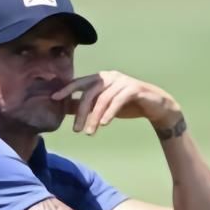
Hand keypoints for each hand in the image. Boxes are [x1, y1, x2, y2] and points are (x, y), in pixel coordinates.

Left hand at [51, 71, 181, 136]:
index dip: (67, 89)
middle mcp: (110, 76)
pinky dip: (109, 113)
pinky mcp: (133, 88)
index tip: (54, 99)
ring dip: (94, 117)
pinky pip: (117, 101)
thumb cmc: (128, 105)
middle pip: (89, 92)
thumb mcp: (104, 106)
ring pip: (102, 99)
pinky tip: (103, 124)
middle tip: (77, 130)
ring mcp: (122, 81)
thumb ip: (88, 105)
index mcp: (101, 78)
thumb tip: (66, 108)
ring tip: (90, 132)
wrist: (155, 107)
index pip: (80, 82)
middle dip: (81, 112)